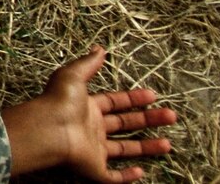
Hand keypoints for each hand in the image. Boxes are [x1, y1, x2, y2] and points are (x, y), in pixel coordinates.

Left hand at [2, 46, 176, 181]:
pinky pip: (112, 176)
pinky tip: (140, 171)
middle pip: (124, 124)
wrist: (48, 129)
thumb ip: (88, 63)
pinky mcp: (93, 168)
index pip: (115, 102)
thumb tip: (99, 48)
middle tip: (171, 116)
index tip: (153, 95)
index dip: (134, 99)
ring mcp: (92, 149)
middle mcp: (91, 128)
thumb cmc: (59, 101)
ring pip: (124, 149)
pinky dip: (126, 176)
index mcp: (87, 106)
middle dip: (148, 120)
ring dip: (146, 147)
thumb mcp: (73, 75)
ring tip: (168, 144)